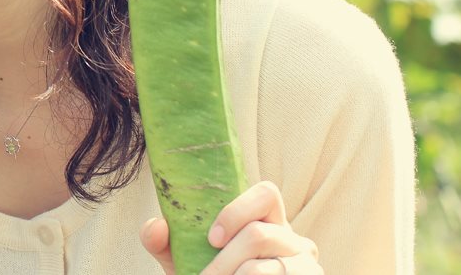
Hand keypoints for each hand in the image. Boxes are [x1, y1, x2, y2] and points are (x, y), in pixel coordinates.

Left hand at [140, 180, 322, 273]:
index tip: (211, 238)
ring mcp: (304, 263)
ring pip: (261, 267)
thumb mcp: (185, 259)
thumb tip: (156, 226)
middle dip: (223, 261)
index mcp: (265, 219)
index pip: (266, 193)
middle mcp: (291, 238)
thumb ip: (165, 242)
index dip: (237, 212)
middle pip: (259, 235)